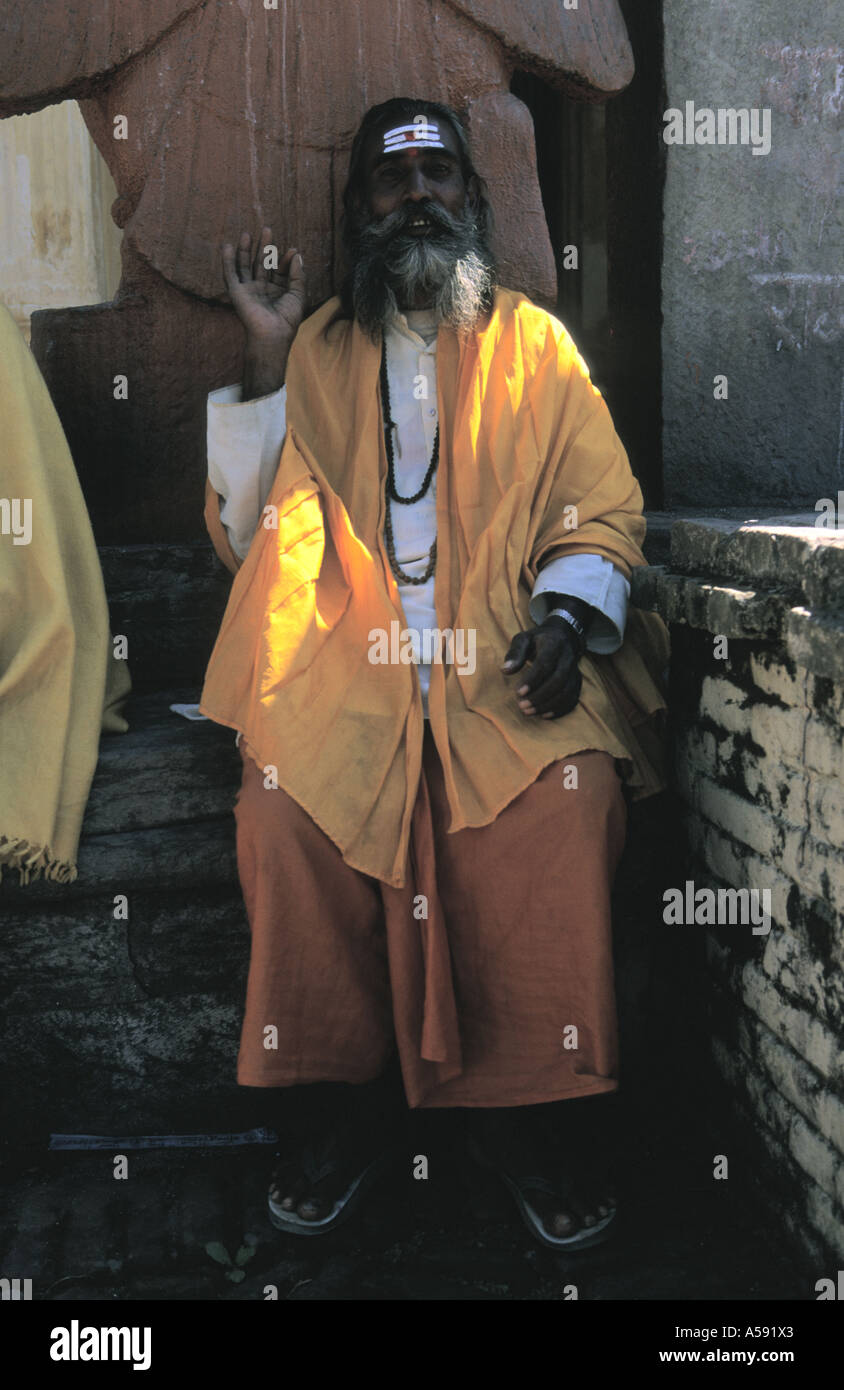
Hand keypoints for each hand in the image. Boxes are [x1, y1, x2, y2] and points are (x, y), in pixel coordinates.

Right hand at [221, 227, 304, 397]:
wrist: (273, 334)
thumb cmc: (288, 319)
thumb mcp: (298, 294)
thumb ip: (298, 275)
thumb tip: (297, 254)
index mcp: (277, 291)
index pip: (279, 270)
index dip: (285, 259)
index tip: (292, 250)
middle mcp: (262, 289)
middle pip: (261, 263)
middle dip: (264, 247)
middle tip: (267, 230)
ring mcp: (249, 290)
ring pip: (245, 265)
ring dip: (246, 250)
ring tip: (248, 233)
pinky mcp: (237, 292)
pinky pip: (230, 274)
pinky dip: (227, 260)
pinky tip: (227, 246)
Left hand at [501, 616, 584, 718]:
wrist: (562, 637)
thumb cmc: (537, 640)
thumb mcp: (523, 639)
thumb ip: (514, 653)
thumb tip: (505, 670)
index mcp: (553, 644)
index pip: (545, 664)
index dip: (532, 680)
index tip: (518, 692)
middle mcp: (567, 658)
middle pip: (558, 680)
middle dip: (539, 696)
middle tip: (522, 706)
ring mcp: (575, 671)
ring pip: (566, 692)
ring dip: (548, 705)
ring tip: (529, 712)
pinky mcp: (577, 681)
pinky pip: (572, 698)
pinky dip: (560, 710)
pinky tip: (544, 715)